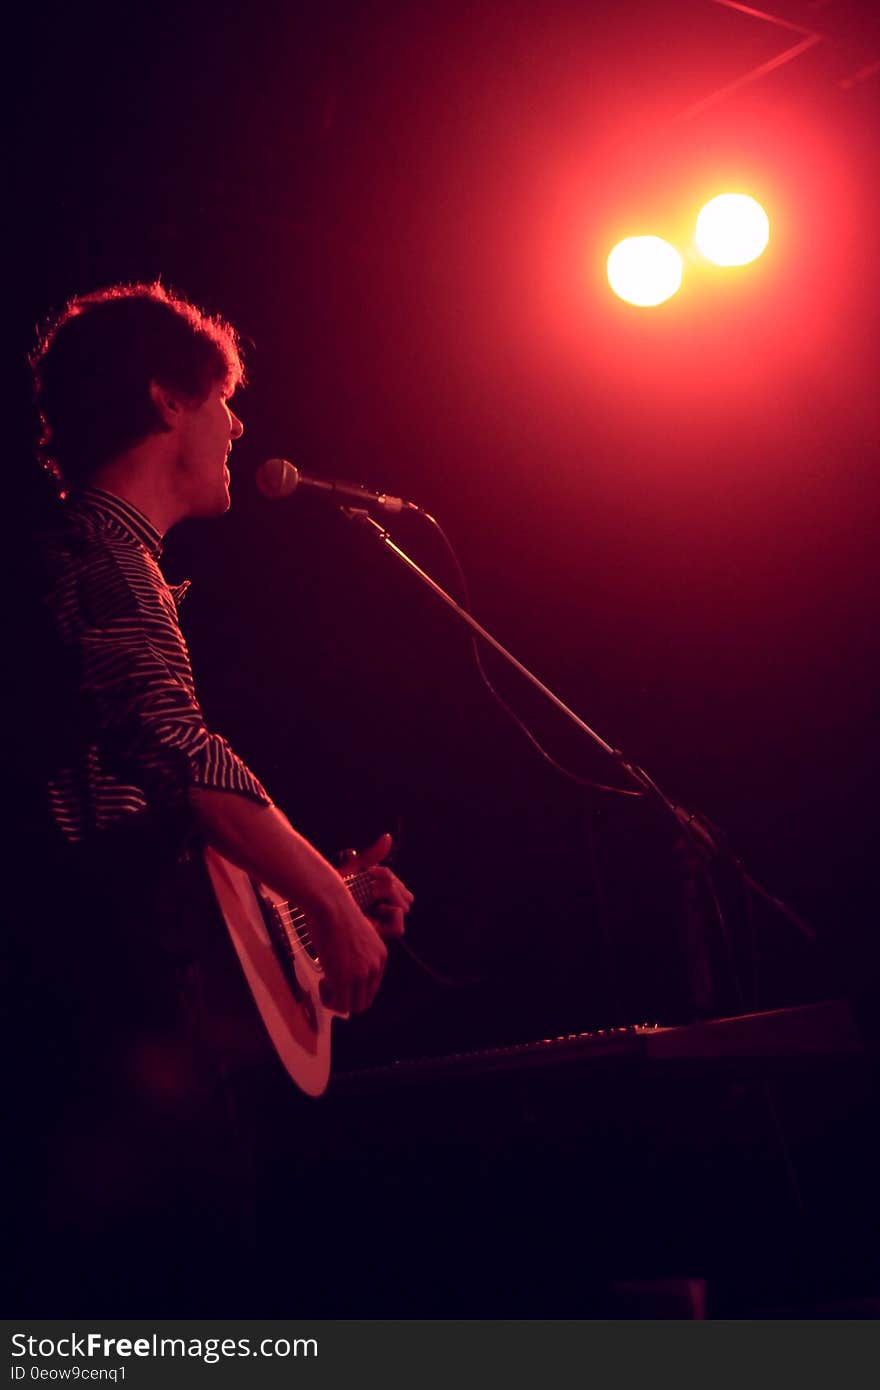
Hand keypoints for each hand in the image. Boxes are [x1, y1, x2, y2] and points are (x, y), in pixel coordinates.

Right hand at [308, 885, 387, 1016]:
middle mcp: (375, 967)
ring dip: (337, 1001)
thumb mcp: (357, 935)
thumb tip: (345, 965)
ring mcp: (362, 974)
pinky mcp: (345, 978)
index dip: (354, 989)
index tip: (338, 978)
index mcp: (380, 957)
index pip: (372, 988)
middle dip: (346, 998)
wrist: (330, 905)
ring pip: (354, 1007)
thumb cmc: (337, 914)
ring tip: (325, 983)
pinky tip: (322, 982)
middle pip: (365, 1001)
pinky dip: (329, 1000)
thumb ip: (358, 953)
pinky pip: (340, 1006)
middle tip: (330, 984)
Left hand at [338, 832, 413, 939]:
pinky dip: (390, 915)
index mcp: (380, 896)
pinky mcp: (376, 935)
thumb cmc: (330, 890)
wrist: (316, 906)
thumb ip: (371, 856)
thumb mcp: (351, 871)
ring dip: (390, 897)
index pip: (402, 887)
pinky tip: (372, 909)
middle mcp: (384, 910)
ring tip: (370, 894)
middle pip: (407, 897)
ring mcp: (381, 923)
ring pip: (405, 908)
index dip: (389, 877)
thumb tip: (388, 837)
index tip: (371, 871)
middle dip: (391, 886)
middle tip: (370, 883)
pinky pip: (398, 928)